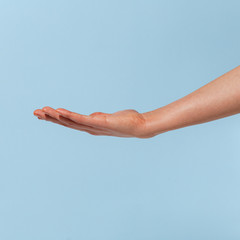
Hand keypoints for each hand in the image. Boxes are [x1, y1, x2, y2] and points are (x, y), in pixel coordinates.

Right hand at [33, 106, 151, 137]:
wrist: (140, 126)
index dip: (56, 119)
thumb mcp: (108, 118)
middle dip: (50, 118)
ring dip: (56, 117)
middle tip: (35, 112)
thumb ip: (98, 117)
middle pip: (66, 123)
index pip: (70, 123)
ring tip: (42, 111)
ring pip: (71, 122)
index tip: (44, 113)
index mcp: (91, 127)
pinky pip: (82, 119)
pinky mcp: (100, 122)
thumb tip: (93, 115)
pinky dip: (70, 115)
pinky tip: (60, 111)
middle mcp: (90, 129)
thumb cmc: (126, 121)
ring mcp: (94, 126)